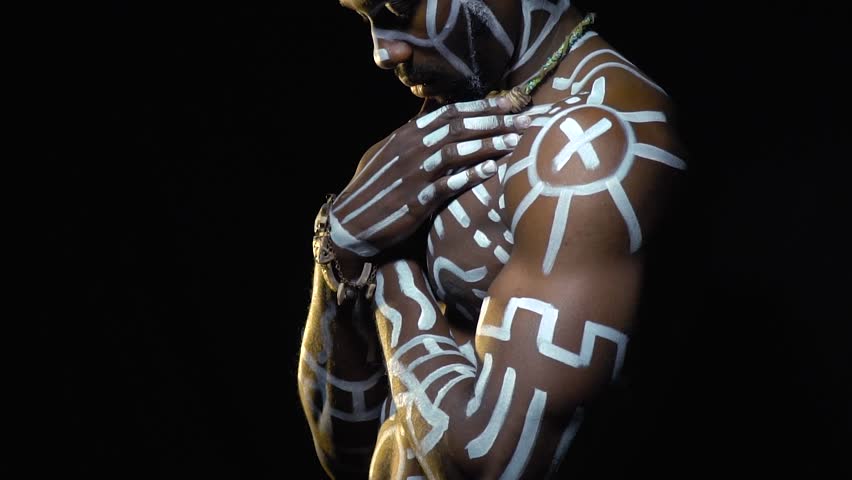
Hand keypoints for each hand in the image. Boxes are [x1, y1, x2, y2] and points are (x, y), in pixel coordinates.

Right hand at [329, 96, 530, 263]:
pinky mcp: (415, 200)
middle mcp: (411, 148)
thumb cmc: (377, 186)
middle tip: (525, 120)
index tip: (509, 103)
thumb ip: (415, 131)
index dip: (482, 107)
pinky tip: (492, 171)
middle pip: (459, 127)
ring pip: (455, 151)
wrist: (351, 222)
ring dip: (488, 144)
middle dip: (495, 122)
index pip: (450, 113)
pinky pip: (446, 184)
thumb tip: (433, 109)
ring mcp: (413, 173)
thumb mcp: (391, 152)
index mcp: (408, 134)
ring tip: (517, 142)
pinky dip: (469, 176)